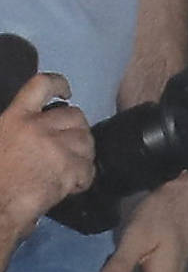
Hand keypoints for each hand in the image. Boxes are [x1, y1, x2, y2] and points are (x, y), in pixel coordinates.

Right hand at [0, 73, 94, 256]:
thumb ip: (15, 130)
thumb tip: (34, 126)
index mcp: (14, 118)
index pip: (41, 85)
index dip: (58, 84)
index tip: (67, 92)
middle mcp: (37, 126)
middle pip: (75, 116)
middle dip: (77, 131)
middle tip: (69, 148)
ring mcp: (55, 146)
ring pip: (87, 141)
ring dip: (83, 155)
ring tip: (69, 169)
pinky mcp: (69, 167)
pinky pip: (88, 168)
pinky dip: (83, 179)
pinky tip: (70, 187)